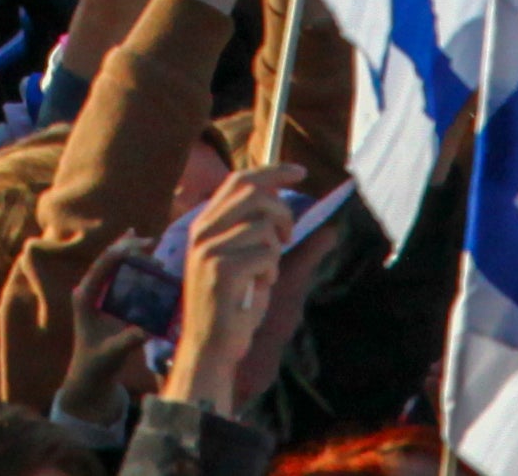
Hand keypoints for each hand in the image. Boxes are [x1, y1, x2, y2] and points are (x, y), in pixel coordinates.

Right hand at [171, 166, 301, 415]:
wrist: (211, 346)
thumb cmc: (232, 307)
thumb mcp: (249, 264)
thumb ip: (266, 236)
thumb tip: (315, 221)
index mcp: (204, 225)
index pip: (238, 181)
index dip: (272, 171)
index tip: (300, 171)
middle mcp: (202, 231)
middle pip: (253, 194)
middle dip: (282, 212)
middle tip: (288, 237)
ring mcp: (209, 249)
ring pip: (263, 227)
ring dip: (275, 252)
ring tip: (264, 274)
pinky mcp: (222, 269)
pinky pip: (266, 254)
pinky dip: (271, 272)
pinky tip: (258, 287)